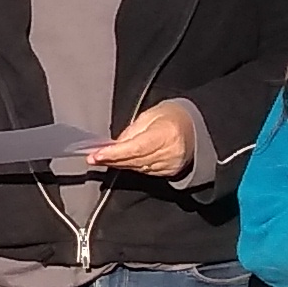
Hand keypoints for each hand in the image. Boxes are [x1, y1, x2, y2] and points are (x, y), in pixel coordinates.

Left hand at [77, 104, 193, 181]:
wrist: (195, 128)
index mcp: (167, 134)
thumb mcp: (151, 114)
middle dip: (111, 160)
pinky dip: (130, 167)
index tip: (97, 155)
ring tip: (100, 159)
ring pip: (137, 168)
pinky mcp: (168, 172)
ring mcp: (170, 165)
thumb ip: (132, 131)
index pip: (136, 148)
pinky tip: (118, 163)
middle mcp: (169, 152)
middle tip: (92, 158)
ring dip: (118, 164)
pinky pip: (144, 171)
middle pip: (134, 161)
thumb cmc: (173, 116)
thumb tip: (114, 144)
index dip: (115, 153)